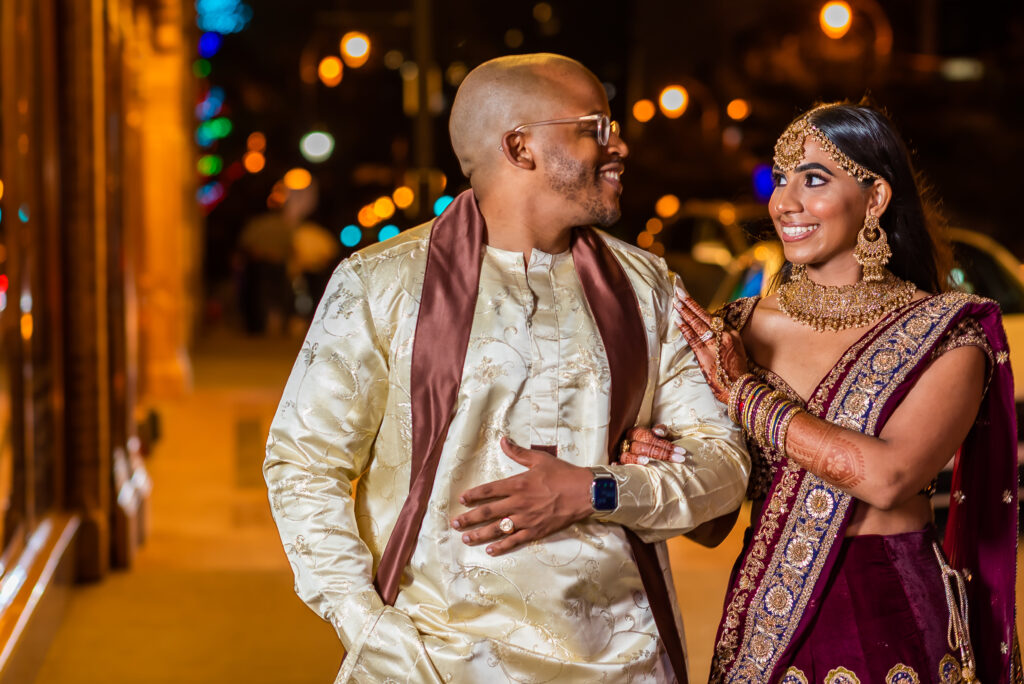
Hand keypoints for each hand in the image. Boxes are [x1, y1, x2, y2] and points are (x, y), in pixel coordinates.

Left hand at [451, 437, 592, 555]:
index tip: (462, 499)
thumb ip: (518, 452)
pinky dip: (502, 546)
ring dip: (480, 534)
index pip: (490, 490)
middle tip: (456, 523)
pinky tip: (491, 550)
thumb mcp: (540, 459)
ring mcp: (527, 518)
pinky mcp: (536, 530)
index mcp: (518, 484)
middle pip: (489, 512)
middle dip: (470, 518)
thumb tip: (503, 440)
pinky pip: (515, 540)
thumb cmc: (563, 473)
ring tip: (466, 539)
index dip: (474, 495)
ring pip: (498, 529)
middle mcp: (519, 502)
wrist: (584, 492)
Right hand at [619, 425, 686, 464]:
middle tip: (678, 458)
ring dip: (637, 458)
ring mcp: (622, 453)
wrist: (634, 444)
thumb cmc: (649, 442)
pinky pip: (616, 464)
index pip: (650, 437)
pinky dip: (616, 465)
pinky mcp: (618, 463)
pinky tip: (617, 465)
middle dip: (661, 454)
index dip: (666, 444)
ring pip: (628, 455)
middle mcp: (628, 442)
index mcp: (636, 433)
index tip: (681, 452)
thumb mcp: (656, 434)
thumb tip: (658, 432)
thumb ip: (660, 430)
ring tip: (647, 461)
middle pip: (642, 447)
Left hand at [674, 291, 748, 402]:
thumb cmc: (737, 373)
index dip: (698, 307)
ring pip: (697, 324)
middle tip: (678, 292)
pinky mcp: (706, 355)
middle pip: (704, 316)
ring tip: (675, 303)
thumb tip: (710, 332)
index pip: (712, 317)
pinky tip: (677, 319)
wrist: (739, 388)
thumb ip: (724, 340)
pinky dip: (684, 328)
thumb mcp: (736, 351)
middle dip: (690, 303)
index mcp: (732, 334)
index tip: (688, 298)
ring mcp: (715, 345)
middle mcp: (724, 336)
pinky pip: (693, 338)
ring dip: (685, 312)